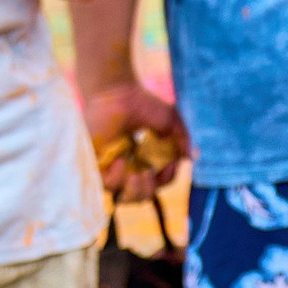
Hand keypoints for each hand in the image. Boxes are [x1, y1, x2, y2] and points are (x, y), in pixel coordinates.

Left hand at [80, 81, 188, 203]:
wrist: (117, 92)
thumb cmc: (144, 104)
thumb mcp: (172, 123)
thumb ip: (183, 141)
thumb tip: (192, 158)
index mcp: (148, 162)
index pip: (159, 182)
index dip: (167, 177)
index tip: (170, 164)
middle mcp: (130, 167)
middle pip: (140, 196)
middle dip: (147, 191)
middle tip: (147, 174)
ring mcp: (112, 167)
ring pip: (121, 195)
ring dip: (132, 189)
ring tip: (136, 174)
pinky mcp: (95, 162)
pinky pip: (103, 183)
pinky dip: (114, 178)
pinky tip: (120, 161)